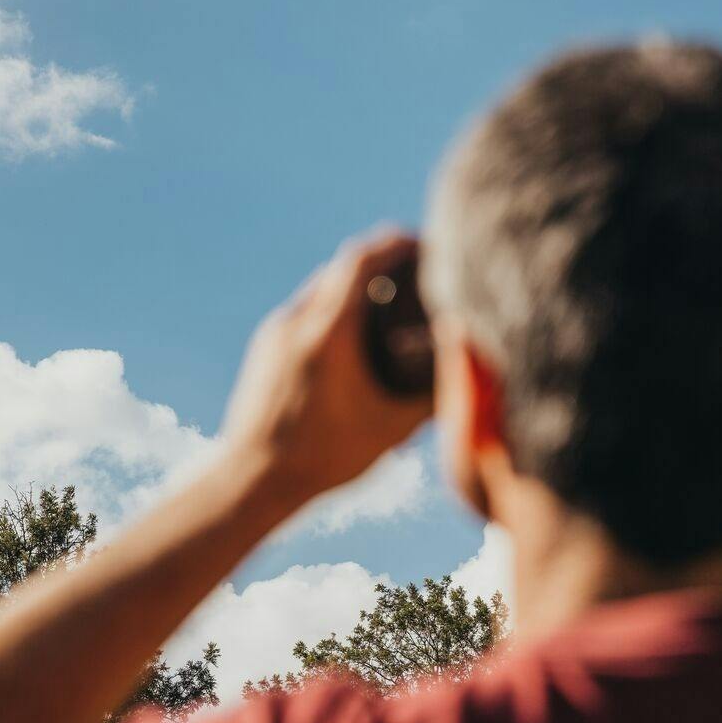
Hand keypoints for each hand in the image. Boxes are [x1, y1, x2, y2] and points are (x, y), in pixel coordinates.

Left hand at [219, 230, 433, 507]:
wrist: (251, 481)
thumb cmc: (322, 458)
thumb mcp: (390, 429)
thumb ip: (433, 397)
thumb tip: (470, 375)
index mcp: (326, 332)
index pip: (361, 260)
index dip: (396, 243)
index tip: (424, 242)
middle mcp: (295, 322)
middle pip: (341, 268)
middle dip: (379, 263)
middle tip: (414, 271)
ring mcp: (274, 334)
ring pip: (319, 290)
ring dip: (353, 288)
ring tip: (387, 303)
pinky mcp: (264, 350)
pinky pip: (303, 313)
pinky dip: (331, 310)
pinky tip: (352, 338)